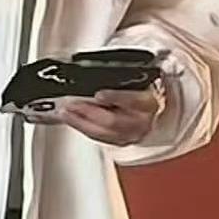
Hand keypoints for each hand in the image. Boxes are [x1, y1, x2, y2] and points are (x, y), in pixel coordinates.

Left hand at [49, 84, 165, 147]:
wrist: (152, 110)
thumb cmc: (143, 92)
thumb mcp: (136, 81)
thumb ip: (119, 81)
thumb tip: (94, 76)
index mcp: (148, 102)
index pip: (133, 100)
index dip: (115, 97)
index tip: (99, 95)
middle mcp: (142, 122)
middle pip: (113, 121)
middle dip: (89, 112)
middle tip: (72, 104)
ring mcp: (131, 134)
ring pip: (103, 133)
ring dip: (80, 122)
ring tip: (66, 113)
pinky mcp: (121, 142)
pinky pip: (99, 137)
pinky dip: (84, 128)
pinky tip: (73, 120)